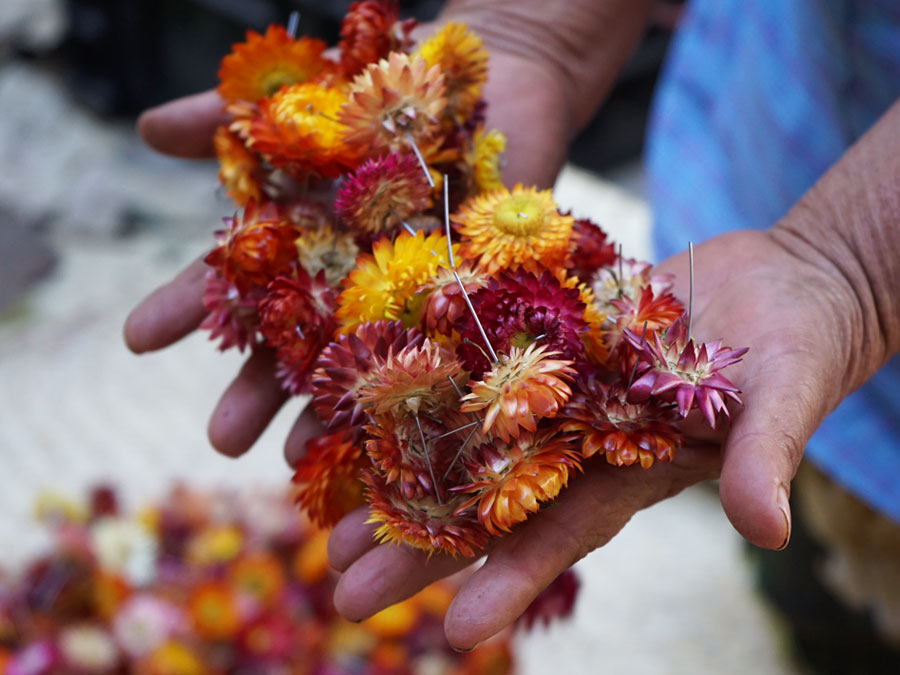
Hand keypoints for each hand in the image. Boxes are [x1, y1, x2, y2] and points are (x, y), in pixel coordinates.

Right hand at [125, 0, 650, 461]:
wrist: (496, 84)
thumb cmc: (393, 95)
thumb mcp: (305, 98)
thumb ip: (235, 115)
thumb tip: (147, 128)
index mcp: (298, 241)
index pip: (231, 282)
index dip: (185, 309)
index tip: (137, 341)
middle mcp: (342, 282)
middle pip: (289, 346)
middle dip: (255, 392)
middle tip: (222, 440)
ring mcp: (399, 298)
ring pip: (355, 367)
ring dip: (323, 414)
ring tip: (294, 459)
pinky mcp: (461, 303)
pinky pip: (434, 357)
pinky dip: (411, 395)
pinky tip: (388, 438)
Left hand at [329, 228, 861, 648]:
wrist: (780, 282)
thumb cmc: (798, 345)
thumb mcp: (785, 396)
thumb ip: (761, 455)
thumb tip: (767, 529)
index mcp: (629, 467)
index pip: (563, 529)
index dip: (512, 577)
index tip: (455, 630)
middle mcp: (579, 437)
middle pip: (490, 500)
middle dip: (421, 548)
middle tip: (345, 590)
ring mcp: (557, 389)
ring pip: (466, 437)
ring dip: (402, 475)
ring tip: (329, 515)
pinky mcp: (547, 335)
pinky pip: (478, 360)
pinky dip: (427, 379)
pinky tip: (366, 397)